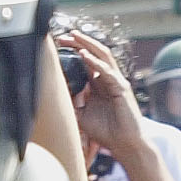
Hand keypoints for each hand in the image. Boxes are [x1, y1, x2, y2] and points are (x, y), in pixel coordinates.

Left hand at [58, 28, 145, 160]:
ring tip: (74, 37)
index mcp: (100, 84)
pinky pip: (107, 71)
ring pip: (103, 56)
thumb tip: (56, 94)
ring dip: (88, 45)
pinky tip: (83, 55)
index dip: (75, 50)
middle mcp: (109, 79)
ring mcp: (117, 82)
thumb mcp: (82, 115)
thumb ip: (72, 102)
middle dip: (80, 42)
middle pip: (95, 53)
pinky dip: (95, 62)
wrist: (124, 144)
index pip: (87, 61)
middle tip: (64, 36)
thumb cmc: (107, 132)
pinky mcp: (121, 88)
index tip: (60, 44)